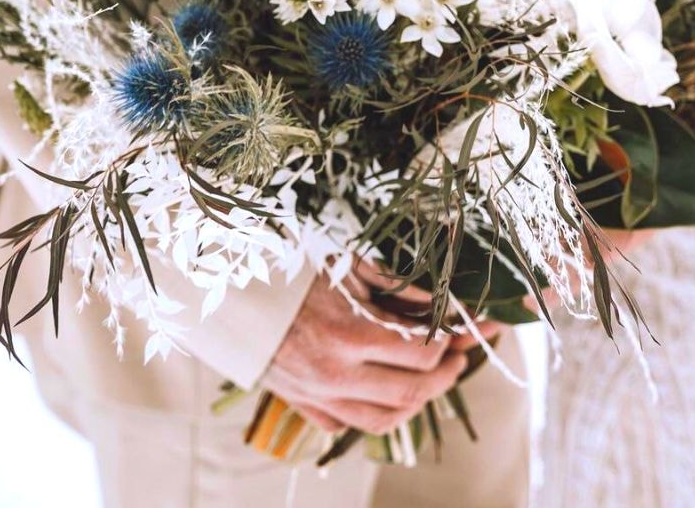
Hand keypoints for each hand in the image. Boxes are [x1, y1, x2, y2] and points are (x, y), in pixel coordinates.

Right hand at [263, 261, 498, 435]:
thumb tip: (441, 302)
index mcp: (350, 335)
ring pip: (386, 419)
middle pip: (412, 392)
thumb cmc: (293, 274)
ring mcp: (320, 397)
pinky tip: (388, 392)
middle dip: (446, 375)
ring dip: (418, 401)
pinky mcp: (305, 406)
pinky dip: (377, 413)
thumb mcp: (348, 269)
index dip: (447, 343)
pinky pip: (351, 425)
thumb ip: (397, 288)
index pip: (421, 354)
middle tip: (460, 358)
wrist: (234, 297)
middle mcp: (337, 375)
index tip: (457, 329)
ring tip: (432, 379)